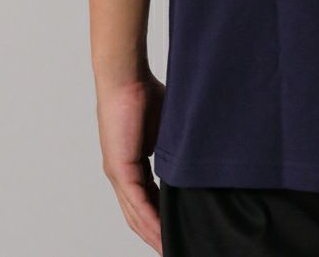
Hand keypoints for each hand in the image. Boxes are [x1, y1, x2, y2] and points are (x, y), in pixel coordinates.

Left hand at [96, 71, 165, 253]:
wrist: (126, 78)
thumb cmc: (146, 92)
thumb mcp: (169, 127)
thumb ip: (178, 145)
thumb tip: (199, 154)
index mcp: (132, 162)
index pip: (148, 198)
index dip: (161, 216)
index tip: (177, 229)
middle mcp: (122, 173)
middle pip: (139, 214)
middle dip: (156, 234)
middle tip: (174, 248)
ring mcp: (118, 173)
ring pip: (136, 213)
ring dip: (153, 233)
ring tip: (170, 248)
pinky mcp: (119, 168)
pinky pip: (136, 202)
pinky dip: (149, 220)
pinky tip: (160, 233)